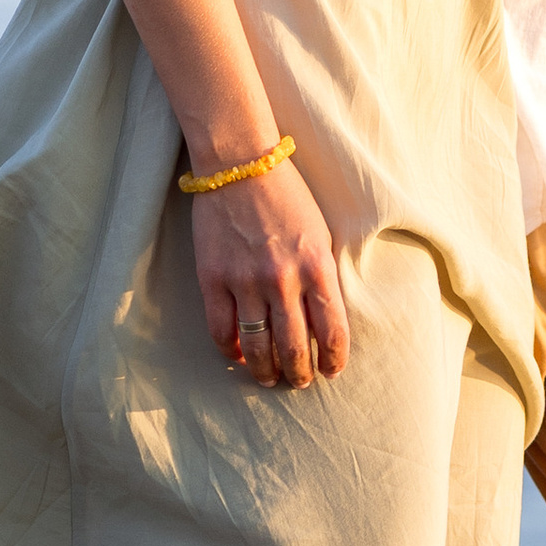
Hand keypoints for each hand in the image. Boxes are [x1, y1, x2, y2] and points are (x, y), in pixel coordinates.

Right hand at [189, 152, 349, 385]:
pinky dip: (231, 349)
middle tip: (299, 382)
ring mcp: (245, 280)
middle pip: (294, 347)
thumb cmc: (287, 195)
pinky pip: (221, 329)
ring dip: (265, 370)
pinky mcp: (213, 277)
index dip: (333, 360)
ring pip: (257, 346)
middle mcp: (283, 278)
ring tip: (269, 378)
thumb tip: (320, 321)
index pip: (332, 331)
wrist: (240, 163)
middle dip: (299, 374)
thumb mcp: (321, 234)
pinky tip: (238, 354)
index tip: (331, 371)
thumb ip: (321, 276)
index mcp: (317, 266)